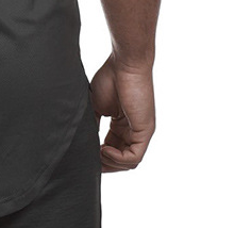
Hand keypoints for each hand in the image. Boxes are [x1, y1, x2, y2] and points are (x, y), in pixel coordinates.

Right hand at [90, 54, 155, 172]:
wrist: (124, 63)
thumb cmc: (110, 77)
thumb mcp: (95, 104)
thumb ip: (93, 124)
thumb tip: (84, 142)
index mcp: (122, 124)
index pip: (112, 149)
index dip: (99, 157)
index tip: (85, 155)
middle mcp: (133, 130)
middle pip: (121, 160)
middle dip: (104, 164)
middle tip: (89, 161)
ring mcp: (140, 132)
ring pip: (128, 162)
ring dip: (110, 163)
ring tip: (96, 153)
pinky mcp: (145, 131)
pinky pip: (134, 157)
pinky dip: (118, 158)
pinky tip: (104, 149)